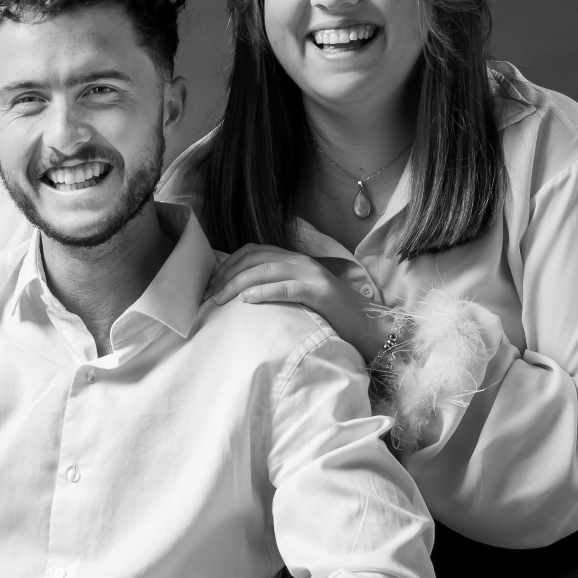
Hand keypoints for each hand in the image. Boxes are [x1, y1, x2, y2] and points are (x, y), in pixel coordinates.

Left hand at [209, 244, 384, 361]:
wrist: (369, 326)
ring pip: (266, 270)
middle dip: (226, 275)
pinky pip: (287, 288)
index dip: (228, 264)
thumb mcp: (300, 297)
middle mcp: (302, 262)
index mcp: (295, 261)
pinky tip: (246, 301)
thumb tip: (243, 295)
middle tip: (208, 295)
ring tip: (219, 299)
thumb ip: (278, 288)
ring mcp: (312, 275)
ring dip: (237, 284)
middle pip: (255, 258)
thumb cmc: (331, 316)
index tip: (210, 284)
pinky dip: (264, 292)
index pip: (253, 251)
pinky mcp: (320, 292)